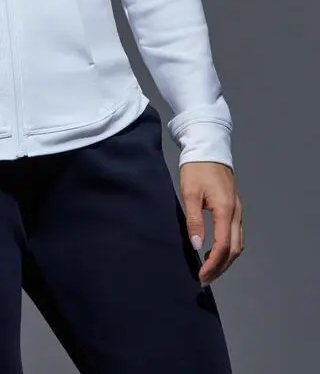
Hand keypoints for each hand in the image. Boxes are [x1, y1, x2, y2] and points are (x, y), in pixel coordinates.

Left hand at [180, 162, 243, 286]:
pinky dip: (227, 248)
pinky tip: (213, 252)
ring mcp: (237, 211)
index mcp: (225, 210)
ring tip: (208, 269)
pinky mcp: (234, 208)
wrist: (208, 149)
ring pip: (237, 244)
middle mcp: (236, 213)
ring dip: (225, 259)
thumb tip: (196, 246)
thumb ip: (193, 220)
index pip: (223, 246)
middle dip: (221, 267)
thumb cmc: (196, 169)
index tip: (201, 276)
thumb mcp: (190, 193)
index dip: (213, 264)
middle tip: (204, 278)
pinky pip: (235, 235)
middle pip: (234, 249)